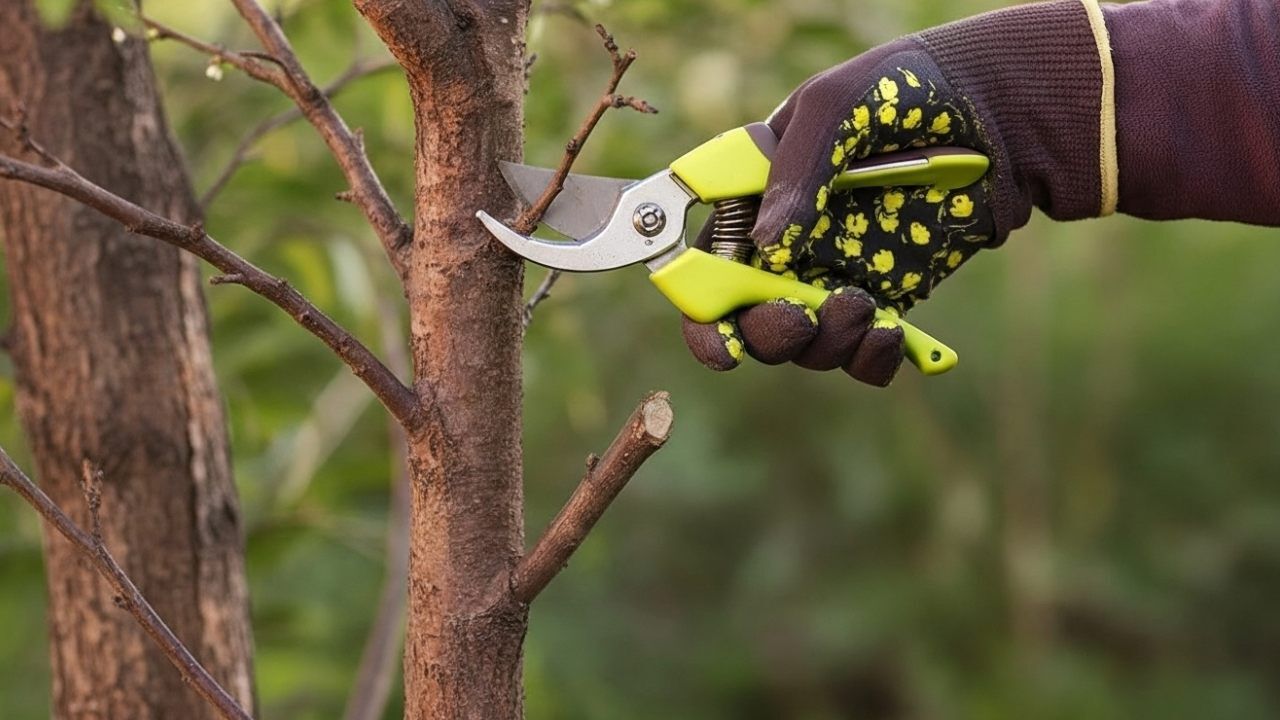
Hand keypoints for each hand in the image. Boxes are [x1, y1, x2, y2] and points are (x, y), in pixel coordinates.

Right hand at [683, 42, 998, 385]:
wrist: (995, 112)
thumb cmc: (902, 91)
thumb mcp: (838, 107)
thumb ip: (796, 172)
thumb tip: (766, 248)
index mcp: (753, 199)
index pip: (704, 265)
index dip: (702, 311)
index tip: (724, 336)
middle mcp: (785, 247)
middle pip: (749, 322)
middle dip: (769, 334)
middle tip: (802, 317)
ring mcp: (835, 276)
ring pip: (807, 346)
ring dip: (826, 343)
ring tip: (863, 308)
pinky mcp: (887, 300)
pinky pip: (863, 355)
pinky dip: (871, 359)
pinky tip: (889, 336)